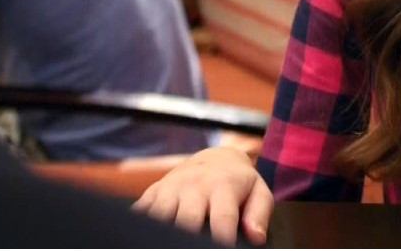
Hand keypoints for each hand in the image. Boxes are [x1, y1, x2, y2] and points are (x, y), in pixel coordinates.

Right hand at [134, 146, 273, 245]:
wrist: (216, 158)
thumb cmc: (240, 184)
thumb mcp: (258, 192)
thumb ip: (259, 214)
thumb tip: (255, 237)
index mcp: (223, 187)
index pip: (222, 219)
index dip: (222, 240)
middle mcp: (194, 185)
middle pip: (186, 221)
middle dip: (190, 241)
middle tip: (194, 249)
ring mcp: (171, 187)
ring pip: (159, 217)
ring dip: (163, 235)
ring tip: (171, 244)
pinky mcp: (153, 191)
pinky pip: (141, 211)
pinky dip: (142, 226)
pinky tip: (148, 236)